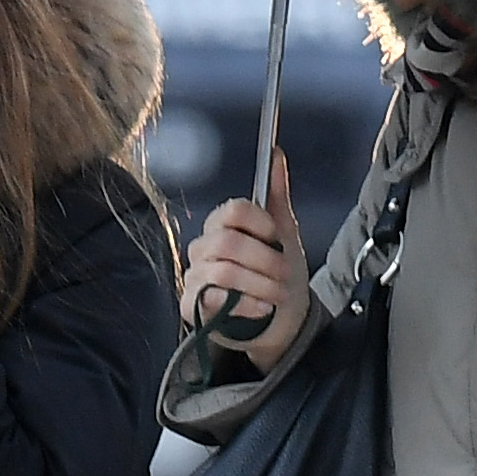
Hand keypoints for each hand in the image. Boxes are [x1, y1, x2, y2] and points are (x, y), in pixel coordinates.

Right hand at [178, 152, 307, 370]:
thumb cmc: (277, 274)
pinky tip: (263, 307)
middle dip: (265, 260)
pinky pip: (216, 299)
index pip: (232, 211)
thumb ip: (276, 195)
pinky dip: (246, 304)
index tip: (276, 237)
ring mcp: (194, 276)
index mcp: (221, 224)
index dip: (259, 223)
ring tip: (278, 293)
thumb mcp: (283, 234)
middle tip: (285, 273)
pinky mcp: (191, 305)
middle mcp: (202, 247)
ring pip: (226, 272)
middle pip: (229, 243)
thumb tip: (276, 154)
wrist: (279, 321)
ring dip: (261, 284)